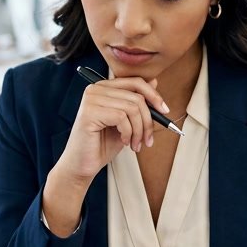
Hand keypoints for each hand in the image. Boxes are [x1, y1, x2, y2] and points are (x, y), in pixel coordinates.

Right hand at [56, 76, 170, 181]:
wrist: (82, 164)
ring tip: (135, 144)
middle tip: (148, 139)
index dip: (154, 95)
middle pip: (137, 96)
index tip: (164, 111)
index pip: (135, 81)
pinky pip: (122, 118)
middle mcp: (96, 89)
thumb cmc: (102, 144)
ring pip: (132, 108)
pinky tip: (124, 142)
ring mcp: (91, 99)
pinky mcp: (89, 112)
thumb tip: (154, 83)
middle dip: (148, 121)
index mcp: (104, 88)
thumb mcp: (126, 122)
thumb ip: (136, 102)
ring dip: (139, 131)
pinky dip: (128, 133)